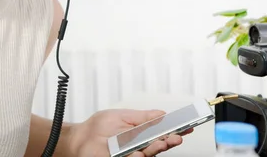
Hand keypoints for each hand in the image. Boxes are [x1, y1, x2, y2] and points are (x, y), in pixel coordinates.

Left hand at [66, 109, 192, 156]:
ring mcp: (131, 156)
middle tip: (177, 137)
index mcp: (140, 133)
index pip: (162, 132)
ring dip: (156, 148)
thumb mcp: (123, 116)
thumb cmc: (98, 127)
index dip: (175, 130)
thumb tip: (162, 114)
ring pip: (149, 154)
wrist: (79, 139)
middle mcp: (138, 146)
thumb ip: (144, 117)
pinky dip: (138, 156)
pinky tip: (140, 152)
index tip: (187, 126)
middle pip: (160, 145)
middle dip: (170, 141)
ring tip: (162, 142)